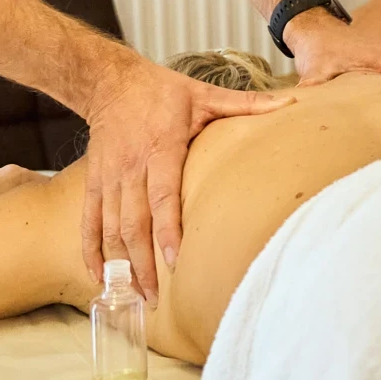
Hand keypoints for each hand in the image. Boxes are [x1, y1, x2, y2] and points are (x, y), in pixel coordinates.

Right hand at [80, 50, 290, 301]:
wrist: (110, 81)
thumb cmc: (162, 90)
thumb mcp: (204, 94)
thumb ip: (246, 104)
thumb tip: (291, 100)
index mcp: (161, 148)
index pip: (163, 195)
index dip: (167, 229)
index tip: (175, 261)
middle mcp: (132, 167)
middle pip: (134, 222)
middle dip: (142, 263)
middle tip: (154, 298)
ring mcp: (110, 177)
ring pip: (110, 227)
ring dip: (120, 263)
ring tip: (133, 296)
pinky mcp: (95, 181)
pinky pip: (89, 220)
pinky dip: (91, 249)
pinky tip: (98, 276)